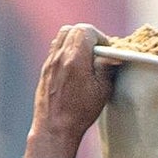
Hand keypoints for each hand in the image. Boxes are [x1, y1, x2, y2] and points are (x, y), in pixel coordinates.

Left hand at [28, 24, 112, 140]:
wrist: (54, 128)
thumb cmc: (79, 112)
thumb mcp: (102, 90)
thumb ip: (107, 67)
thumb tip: (112, 55)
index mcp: (75, 58)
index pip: (86, 31)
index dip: (99, 37)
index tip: (105, 50)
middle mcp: (59, 56)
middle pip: (72, 29)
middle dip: (87, 35)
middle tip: (96, 50)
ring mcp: (50, 62)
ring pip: (61, 37)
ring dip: (75, 41)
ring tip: (85, 56)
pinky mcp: (45, 70)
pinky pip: (55, 49)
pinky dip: (66, 50)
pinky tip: (74, 65)